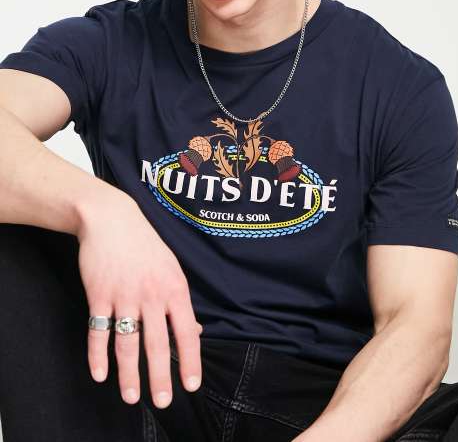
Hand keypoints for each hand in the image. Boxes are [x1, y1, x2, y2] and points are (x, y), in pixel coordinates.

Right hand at [76, 191, 201, 408]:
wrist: (111, 219)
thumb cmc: (145, 244)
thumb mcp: (172, 268)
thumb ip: (181, 302)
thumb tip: (197, 332)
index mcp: (175, 288)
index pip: (187, 332)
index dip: (191, 360)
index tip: (191, 385)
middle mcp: (152, 295)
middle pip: (158, 344)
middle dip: (161, 377)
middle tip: (162, 402)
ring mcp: (124, 295)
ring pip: (127, 343)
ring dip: (128, 373)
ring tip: (131, 396)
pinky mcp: (99, 295)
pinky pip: (98, 331)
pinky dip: (97, 355)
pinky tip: (100, 374)